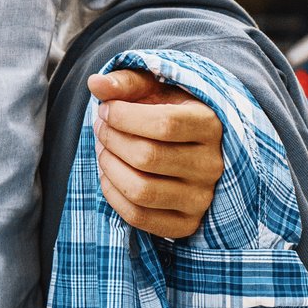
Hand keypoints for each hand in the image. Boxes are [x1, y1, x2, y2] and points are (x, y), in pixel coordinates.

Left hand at [87, 68, 224, 239]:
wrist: (190, 148)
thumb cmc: (168, 111)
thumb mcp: (153, 89)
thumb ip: (125, 82)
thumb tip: (95, 83)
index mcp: (211, 125)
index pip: (165, 124)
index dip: (124, 116)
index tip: (106, 109)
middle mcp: (212, 165)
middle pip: (147, 157)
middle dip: (111, 139)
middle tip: (100, 127)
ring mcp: (201, 199)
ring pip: (141, 191)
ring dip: (109, 167)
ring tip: (103, 150)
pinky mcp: (187, 224)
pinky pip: (139, 217)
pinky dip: (113, 195)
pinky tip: (110, 175)